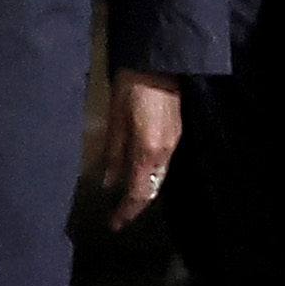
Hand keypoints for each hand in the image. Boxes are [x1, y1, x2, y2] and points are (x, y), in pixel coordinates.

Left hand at [88, 70, 185, 230]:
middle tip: (119, 217)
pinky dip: (149, 177)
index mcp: (148, 150)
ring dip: (143, 192)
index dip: (126, 212)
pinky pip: (162, 165)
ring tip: (126, 201)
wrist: (157, 61)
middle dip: (136, 206)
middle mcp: (165, 151)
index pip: (138, 192)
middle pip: (152, 189)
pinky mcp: (175, 133)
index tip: (113, 225)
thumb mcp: (115, 120)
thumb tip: (109, 182)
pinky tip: (137, 176)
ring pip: (158, 178)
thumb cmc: (130, 87)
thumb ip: (114, 153)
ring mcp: (174, 142)